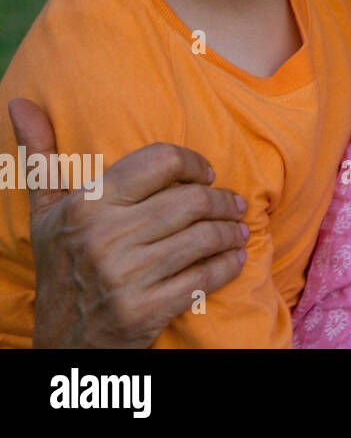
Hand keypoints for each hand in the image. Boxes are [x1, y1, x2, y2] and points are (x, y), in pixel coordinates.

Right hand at [9, 98, 249, 347]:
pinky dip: (228, 265)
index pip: (160, 161)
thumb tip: (20, 102)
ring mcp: (125, 276)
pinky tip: (234, 258)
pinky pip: (204, 277)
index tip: (205, 175)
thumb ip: (41, 156)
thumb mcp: (46, 212)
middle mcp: (104, 237)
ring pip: (203, 237)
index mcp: (86, 205)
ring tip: (236, 230)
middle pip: (191, 200)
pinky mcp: (145, 310)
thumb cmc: (62, 265)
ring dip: (230, 232)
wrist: (62, 342)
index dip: (193, 164)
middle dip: (221, 201)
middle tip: (232, 204)